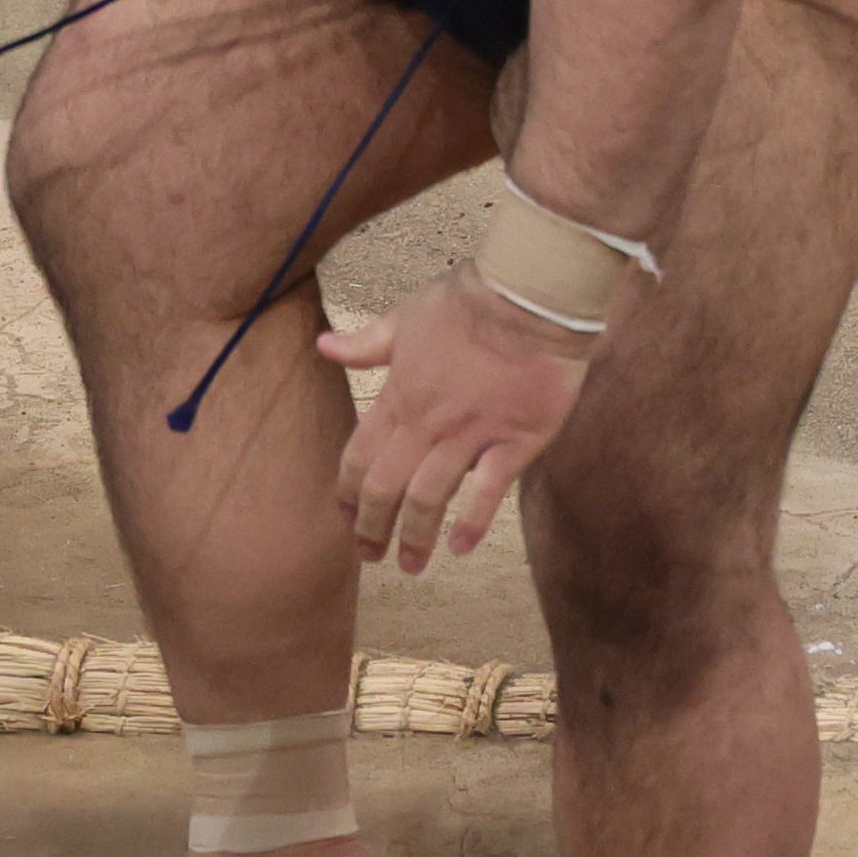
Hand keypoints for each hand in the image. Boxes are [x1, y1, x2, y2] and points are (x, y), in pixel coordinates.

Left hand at [319, 268, 593, 574]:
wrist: (533, 292)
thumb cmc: (472, 298)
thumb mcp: (410, 315)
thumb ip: (368, 342)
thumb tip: (324, 347)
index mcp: (401, 394)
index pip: (359, 456)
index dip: (347, 494)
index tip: (346, 518)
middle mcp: (429, 421)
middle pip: (386, 488)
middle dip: (372, 528)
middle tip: (371, 556)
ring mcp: (472, 432)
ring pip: (429, 497)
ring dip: (415, 536)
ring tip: (411, 564)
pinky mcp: (516, 438)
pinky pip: (488, 490)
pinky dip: (472, 522)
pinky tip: (462, 546)